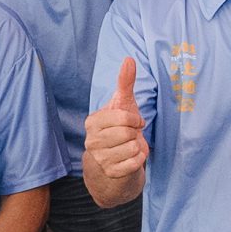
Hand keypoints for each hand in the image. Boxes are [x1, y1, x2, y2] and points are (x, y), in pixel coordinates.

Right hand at [85, 57, 148, 185]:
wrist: (116, 161)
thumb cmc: (120, 128)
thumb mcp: (123, 104)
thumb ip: (125, 82)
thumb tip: (129, 59)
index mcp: (92, 122)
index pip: (123, 117)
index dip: (134, 120)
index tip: (133, 122)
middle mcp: (91, 140)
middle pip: (127, 133)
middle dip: (135, 134)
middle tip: (130, 136)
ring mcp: (99, 158)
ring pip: (132, 148)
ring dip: (137, 147)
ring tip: (129, 147)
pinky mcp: (110, 173)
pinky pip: (135, 163)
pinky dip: (138, 160)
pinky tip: (130, 158)